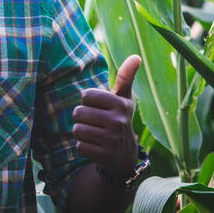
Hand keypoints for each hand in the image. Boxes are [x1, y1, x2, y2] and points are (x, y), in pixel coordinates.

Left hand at [72, 55, 140, 176]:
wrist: (125, 155)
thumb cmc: (119, 119)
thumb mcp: (123, 99)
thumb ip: (126, 77)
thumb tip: (136, 56)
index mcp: (121, 104)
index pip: (86, 95)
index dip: (87, 101)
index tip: (98, 107)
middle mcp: (119, 121)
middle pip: (78, 113)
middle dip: (82, 118)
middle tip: (95, 123)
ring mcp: (113, 140)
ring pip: (77, 130)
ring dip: (81, 133)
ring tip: (95, 134)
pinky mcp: (105, 156)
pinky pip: (79, 146)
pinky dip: (83, 147)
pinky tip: (96, 147)